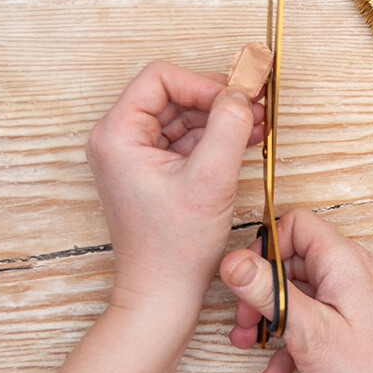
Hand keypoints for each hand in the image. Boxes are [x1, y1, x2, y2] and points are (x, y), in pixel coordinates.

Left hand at [86, 61, 262, 315]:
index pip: (160, 78)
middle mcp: (118, 140)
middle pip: (173, 94)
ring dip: (219, 118)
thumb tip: (241, 93)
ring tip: (255, 124)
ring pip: (182, 116)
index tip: (236, 99)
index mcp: (117, 134)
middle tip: (254, 105)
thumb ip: (228, 127)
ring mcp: (134, 156)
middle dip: (216, 100)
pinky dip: (213, 138)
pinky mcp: (151, 171)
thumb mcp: (210, 180)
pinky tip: (243, 141)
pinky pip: (184, 140)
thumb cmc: (173, 248)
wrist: (162, 294)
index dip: (203, 83)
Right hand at [219, 208, 372, 372]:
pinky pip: (316, 319)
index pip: (296, 224)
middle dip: (261, 292)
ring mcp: (355, 298)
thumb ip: (266, 291)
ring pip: (301, 294)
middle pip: (293, 261)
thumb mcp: (307, 329)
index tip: (246, 280)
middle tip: (244, 322)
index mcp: (343, 260)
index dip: (265, 247)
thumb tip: (231, 260)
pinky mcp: (356, 323)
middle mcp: (352, 271)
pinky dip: (294, 341)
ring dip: (272, 319)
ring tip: (251, 346)